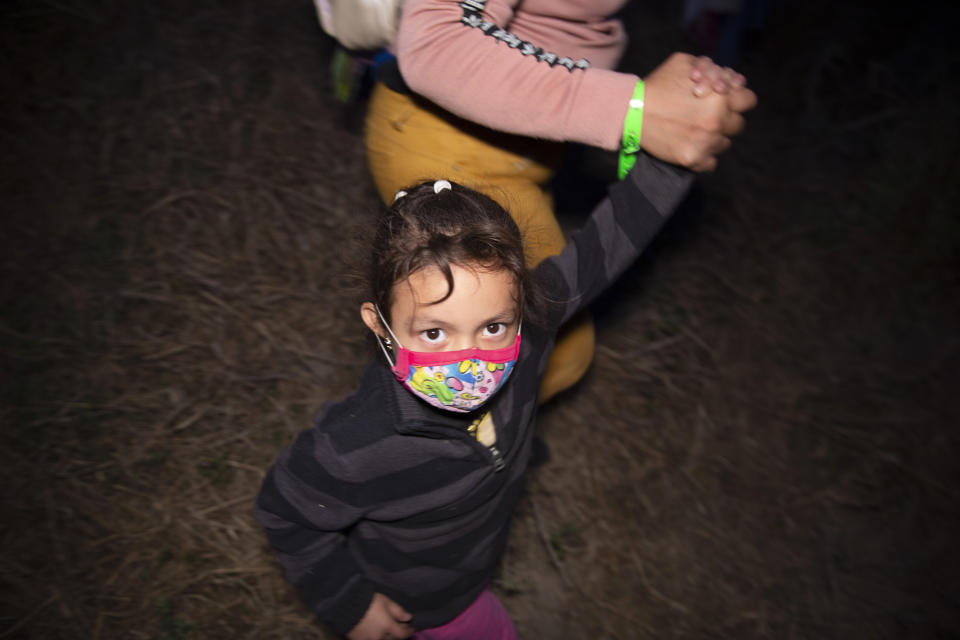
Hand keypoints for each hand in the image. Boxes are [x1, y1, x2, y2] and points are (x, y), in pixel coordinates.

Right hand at [347, 593, 414, 639]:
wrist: (345, 605)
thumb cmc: (368, 601)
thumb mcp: (386, 602)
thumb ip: (398, 611)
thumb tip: (408, 618)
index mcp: (387, 627)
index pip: (402, 634)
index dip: (408, 631)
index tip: (411, 628)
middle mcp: (379, 636)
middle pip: (393, 639)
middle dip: (398, 633)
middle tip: (400, 627)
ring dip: (387, 636)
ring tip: (387, 629)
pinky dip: (376, 637)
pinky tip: (376, 631)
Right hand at [640, 52, 756, 171]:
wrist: (631, 111)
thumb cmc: (658, 85)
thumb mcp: (683, 63)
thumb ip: (710, 68)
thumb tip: (727, 79)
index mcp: (720, 96)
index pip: (748, 100)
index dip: (738, 99)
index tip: (726, 101)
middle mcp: (717, 121)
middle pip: (738, 125)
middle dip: (726, 119)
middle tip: (707, 116)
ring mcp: (706, 142)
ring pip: (724, 144)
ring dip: (714, 138)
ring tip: (695, 131)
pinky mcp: (693, 159)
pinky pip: (711, 163)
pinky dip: (704, 157)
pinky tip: (691, 146)